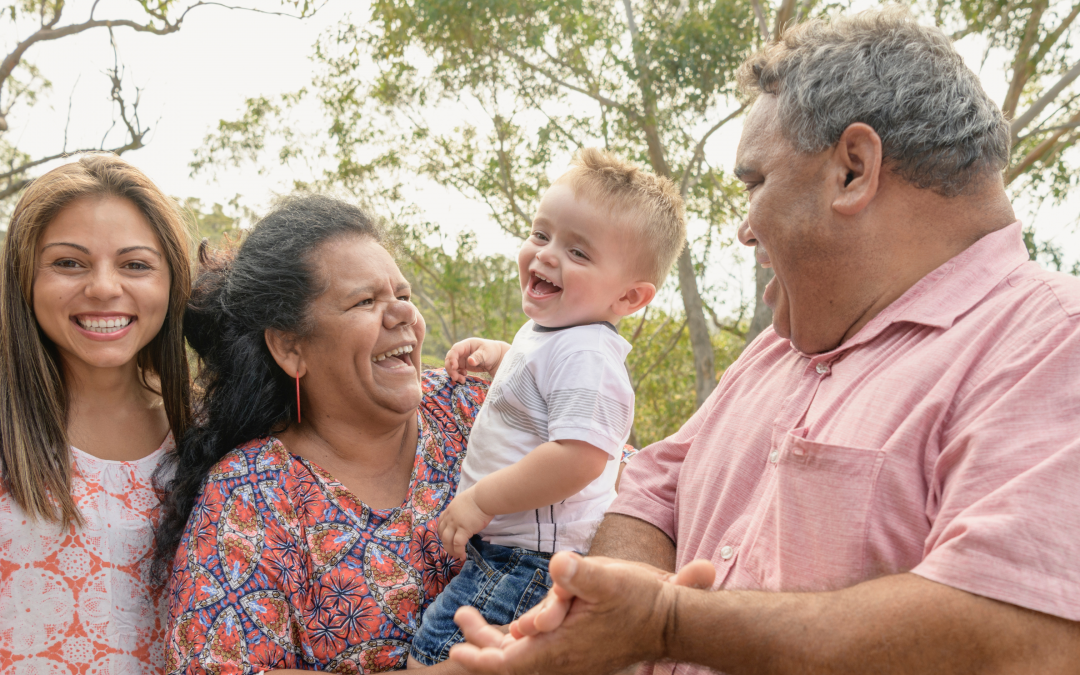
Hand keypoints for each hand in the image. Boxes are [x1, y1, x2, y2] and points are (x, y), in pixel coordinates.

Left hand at [438, 487, 493, 560]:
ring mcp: (455, 524)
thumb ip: (461, 510)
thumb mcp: (465, 501)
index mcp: (450, 510)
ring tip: (456, 556)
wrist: (484, 497)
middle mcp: (450, 517)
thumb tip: (465, 517)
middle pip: (442, 533)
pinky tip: (463, 556)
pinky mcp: (464, 530)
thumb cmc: (480, 497)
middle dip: (445, 543)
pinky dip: (459, 551)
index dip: (442, 532)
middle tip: (451, 549)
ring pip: (447, 540)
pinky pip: (458, 544)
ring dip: (450, 550)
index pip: (441, 522)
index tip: (445, 538)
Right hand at [445, 338, 510, 382]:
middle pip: (450, 358)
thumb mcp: (487, 353)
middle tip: (455, 378)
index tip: (454, 367)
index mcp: (467, 344)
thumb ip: (478, 357)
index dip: (452, 358)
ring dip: (453, 373)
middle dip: (450, 368)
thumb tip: (470, 361)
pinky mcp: (463, 365)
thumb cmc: (492, 352)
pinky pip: (456, 370)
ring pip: (451, 365)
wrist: (496, 358)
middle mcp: (462, 351)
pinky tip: (463, 378)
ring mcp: (462, 358)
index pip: (455, 350)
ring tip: (461, 380)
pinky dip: (457, 375)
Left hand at [448, 552, 715, 674]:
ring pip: (524, 655)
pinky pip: (540, 651)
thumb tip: (557, 563)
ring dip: (495, 639)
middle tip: (460, 618)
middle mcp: (564, 659)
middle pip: (510, 660)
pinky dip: (522, 638)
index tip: (457, 651)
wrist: (673, 622)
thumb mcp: (611, 579)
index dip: (481, 660)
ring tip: (469, 617)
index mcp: (563, 648)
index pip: (511, 663)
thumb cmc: (642, 600)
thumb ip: (580, 574)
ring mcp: (573, 658)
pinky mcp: (580, 650)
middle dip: (481, 643)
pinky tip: (517, 624)